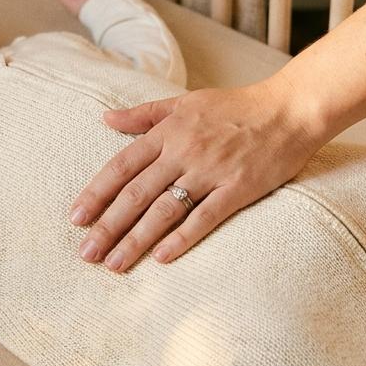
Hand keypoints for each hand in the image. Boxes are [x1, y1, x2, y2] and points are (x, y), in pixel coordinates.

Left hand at [69, 79, 326, 272]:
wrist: (289, 109)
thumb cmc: (236, 106)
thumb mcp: (185, 102)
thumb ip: (144, 114)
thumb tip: (105, 119)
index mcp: (167, 132)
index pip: (121, 166)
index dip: (96, 193)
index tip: (75, 219)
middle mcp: (183, 152)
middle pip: (135, 194)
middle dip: (107, 226)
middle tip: (85, 254)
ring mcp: (210, 171)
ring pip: (163, 210)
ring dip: (136, 239)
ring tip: (114, 264)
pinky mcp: (237, 188)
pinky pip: (204, 217)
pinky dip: (182, 238)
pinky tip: (161, 257)